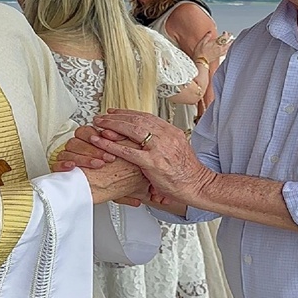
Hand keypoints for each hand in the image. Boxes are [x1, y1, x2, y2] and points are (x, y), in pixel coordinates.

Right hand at [54, 125, 116, 170]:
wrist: (108, 185)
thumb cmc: (112, 167)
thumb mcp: (116, 152)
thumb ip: (115, 142)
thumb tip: (117, 135)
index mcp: (86, 138)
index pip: (83, 131)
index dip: (95, 138)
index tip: (109, 145)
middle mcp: (74, 146)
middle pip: (75, 142)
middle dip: (93, 150)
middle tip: (107, 158)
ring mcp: (66, 157)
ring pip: (66, 153)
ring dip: (82, 158)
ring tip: (97, 164)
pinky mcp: (60, 170)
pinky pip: (56, 165)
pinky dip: (63, 165)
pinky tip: (72, 167)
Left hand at [90, 109, 215, 205]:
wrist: (198, 185)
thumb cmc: (187, 172)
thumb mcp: (178, 148)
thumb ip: (164, 141)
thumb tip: (150, 137)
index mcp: (171, 131)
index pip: (145, 116)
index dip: (128, 113)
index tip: (115, 112)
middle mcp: (166, 136)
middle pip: (136, 119)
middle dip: (116, 117)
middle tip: (102, 116)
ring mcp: (159, 149)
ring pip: (131, 130)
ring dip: (112, 126)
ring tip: (99, 125)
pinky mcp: (153, 163)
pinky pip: (127, 151)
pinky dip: (112, 145)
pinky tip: (101, 142)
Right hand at [192, 30, 233, 62]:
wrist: (201, 61)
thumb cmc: (200, 52)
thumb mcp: (202, 42)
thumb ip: (207, 36)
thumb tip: (210, 32)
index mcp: (215, 43)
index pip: (223, 37)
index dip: (226, 34)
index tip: (225, 32)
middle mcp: (219, 48)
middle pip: (227, 43)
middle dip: (230, 39)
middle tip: (231, 36)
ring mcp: (219, 52)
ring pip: (228, 48)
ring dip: (230, 44)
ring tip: (231, 42)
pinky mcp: (219, 56)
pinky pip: (225, 52)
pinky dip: (227, 50)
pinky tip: (227, 49)